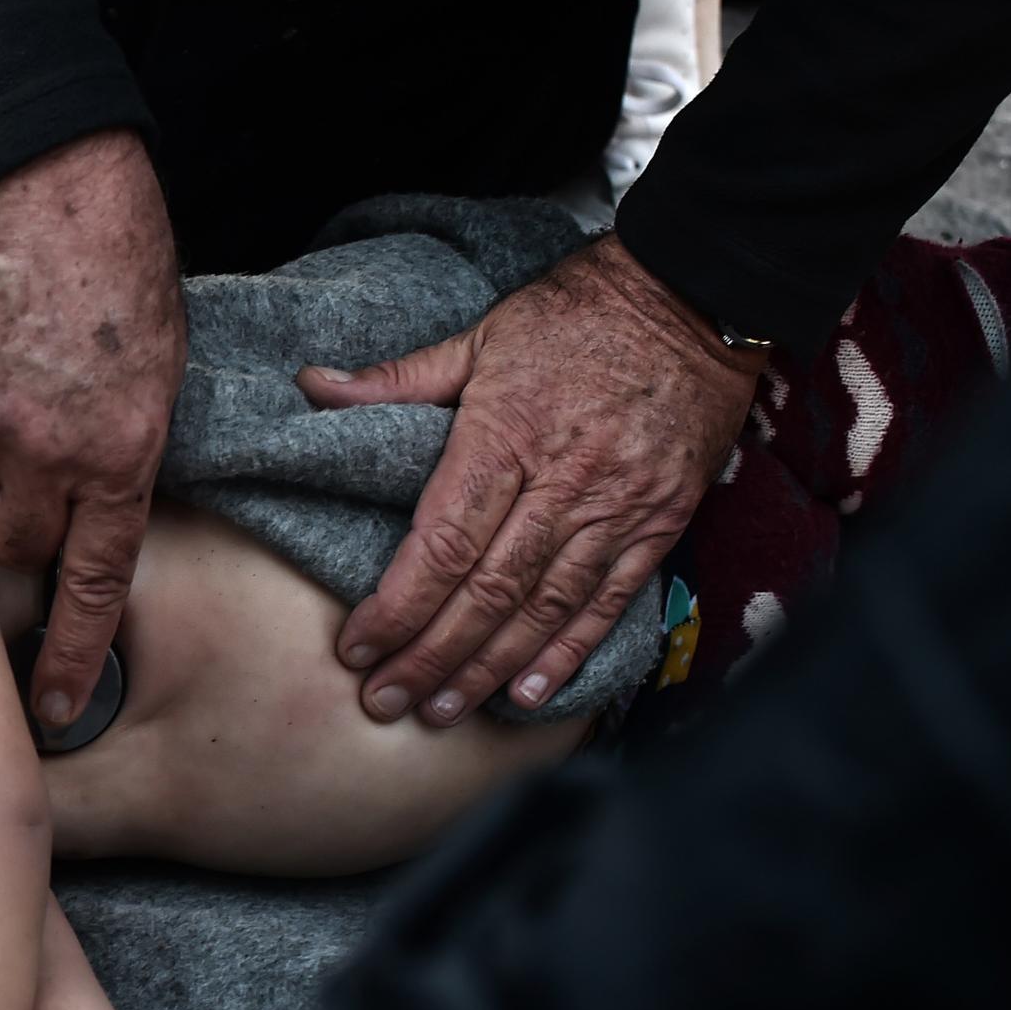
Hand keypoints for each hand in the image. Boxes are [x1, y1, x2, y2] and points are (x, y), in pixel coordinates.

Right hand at [0, 130, 184, 728]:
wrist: (42, 166)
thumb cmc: (118, 254)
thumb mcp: (160, 364)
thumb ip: (129, 447)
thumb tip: (105, 502)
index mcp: (121, 452)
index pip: (92, 582)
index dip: (69, 652)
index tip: (54, 707)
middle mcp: (43, 452)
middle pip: (14, 544)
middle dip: (25, 527)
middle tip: (35, 477)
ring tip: (10, 395)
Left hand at [299, 233, 760, 724]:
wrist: (697, 297)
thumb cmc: (577, 315)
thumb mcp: (483, 335)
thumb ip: (399, 378)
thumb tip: (313, 387)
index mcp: (505, 437)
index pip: (441, 545)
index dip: (397, 607)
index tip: (356, 647)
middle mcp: (562, 484)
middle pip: (486, 593)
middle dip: (430, 658)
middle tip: (385, 702)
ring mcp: (616, 509)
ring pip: (542, 610)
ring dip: (487, 670)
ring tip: (440, 713)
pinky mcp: (659, 523)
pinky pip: (608, 603)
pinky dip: (567, 654)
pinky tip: (528, 695)